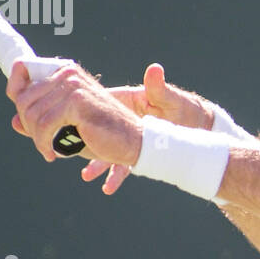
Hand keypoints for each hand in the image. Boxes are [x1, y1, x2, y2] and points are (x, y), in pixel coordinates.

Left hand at [7, 60, 142, 167]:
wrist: (132, 142)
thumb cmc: (101, 134)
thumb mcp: (66, 126)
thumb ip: (41, 120)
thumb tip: (14, 121)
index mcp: (66, 72)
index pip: (23, 71)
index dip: (16, 95)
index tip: (24, 121)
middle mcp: (68, 74)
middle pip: (24, 98)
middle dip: (28, 125)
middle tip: (42, 142)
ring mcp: (73, 86)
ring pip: (32, 113)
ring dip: (37, 137)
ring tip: (48, 149)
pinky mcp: (77, 102)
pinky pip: (45, 124)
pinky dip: (44, 143)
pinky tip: (52, 153)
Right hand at [75, 62, 214, 194]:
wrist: (198, 127)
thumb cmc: (185, 108)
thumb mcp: (171, 100)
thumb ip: (159, 89)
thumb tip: (155, 70)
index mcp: (125, 101)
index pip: (93, 103)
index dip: (75, 110)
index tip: (62, 118)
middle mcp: (120, 121)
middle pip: (92, 130)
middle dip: (79, 141)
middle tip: (64, 149)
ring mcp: (126, 138)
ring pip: (104, 151)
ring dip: (96, 164)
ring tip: (87, 175)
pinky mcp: (135, 152)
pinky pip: (121, 166)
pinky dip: (114, 177)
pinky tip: (107, 188)